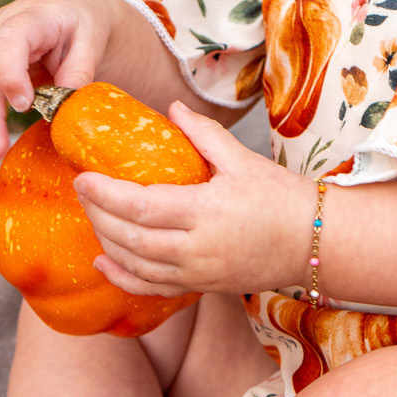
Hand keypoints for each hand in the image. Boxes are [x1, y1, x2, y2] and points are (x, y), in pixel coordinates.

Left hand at [77, 105, 315, 297]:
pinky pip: (152, 289)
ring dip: (107, 242)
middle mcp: (197, 248)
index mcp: (206, 211)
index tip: (83, 178)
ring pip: (136, 265)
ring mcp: (197, 273)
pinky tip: (103, 262)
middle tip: (82, 192)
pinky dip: (123, 278)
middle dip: (98, 215)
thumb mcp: (242, 158)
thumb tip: (170, 107)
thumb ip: (202, 134)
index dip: (105, 194)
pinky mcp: (201, 287)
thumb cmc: (282, 198)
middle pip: (130, 237)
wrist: (314, 242)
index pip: (140, 206)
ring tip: (92, 217)